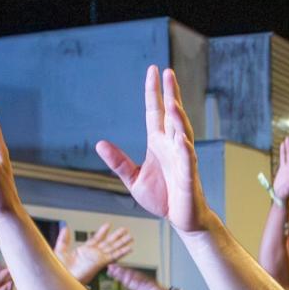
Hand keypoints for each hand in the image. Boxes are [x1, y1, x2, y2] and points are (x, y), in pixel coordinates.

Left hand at [60, 223, 134, 284]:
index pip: (96, 239)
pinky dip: (121, 253)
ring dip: (122, 243)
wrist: (61, 279)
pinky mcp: (100, 263)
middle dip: (116, 236)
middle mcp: (93, 255)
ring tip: (130, 237)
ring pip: (113, 249)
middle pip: (108, 243)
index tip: (108, 225)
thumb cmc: (60, 270)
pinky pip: (113, 257)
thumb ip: (64, 238)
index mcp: (84, 251)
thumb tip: (65, 228)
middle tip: (124, 230)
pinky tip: (128, 249)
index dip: (102, 232)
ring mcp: (97, 259)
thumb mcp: (60, 249)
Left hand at [95, 67, 207, 232]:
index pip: (155, 112)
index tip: (153, 71)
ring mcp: (182, 160)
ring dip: (179, 118)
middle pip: (172, 115)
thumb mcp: (134, 179)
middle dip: (171, 94)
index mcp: (158, 144)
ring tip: (173, 103)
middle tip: (168, 72)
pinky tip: (182, 140)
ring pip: (183, 134)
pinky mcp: (189, 177)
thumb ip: (119, 162)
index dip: (153, 92)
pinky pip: (188, 161)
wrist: (181, 219)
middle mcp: (172, 146)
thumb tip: (99, 144)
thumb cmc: (162, 198)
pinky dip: (185, 150)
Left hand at [112, 266, 168, 289]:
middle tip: (110, 266)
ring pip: (133, 276)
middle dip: (119, 271)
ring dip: (125, 272)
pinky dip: (135, 278)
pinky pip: (142, 281)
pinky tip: (129, 276)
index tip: (109, 271)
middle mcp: (140, 280)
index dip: (117, 275)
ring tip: (117, 269)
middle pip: (128, 274)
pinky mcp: (150, 284)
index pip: (125, 278)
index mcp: (136, 284)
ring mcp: (145, 282)